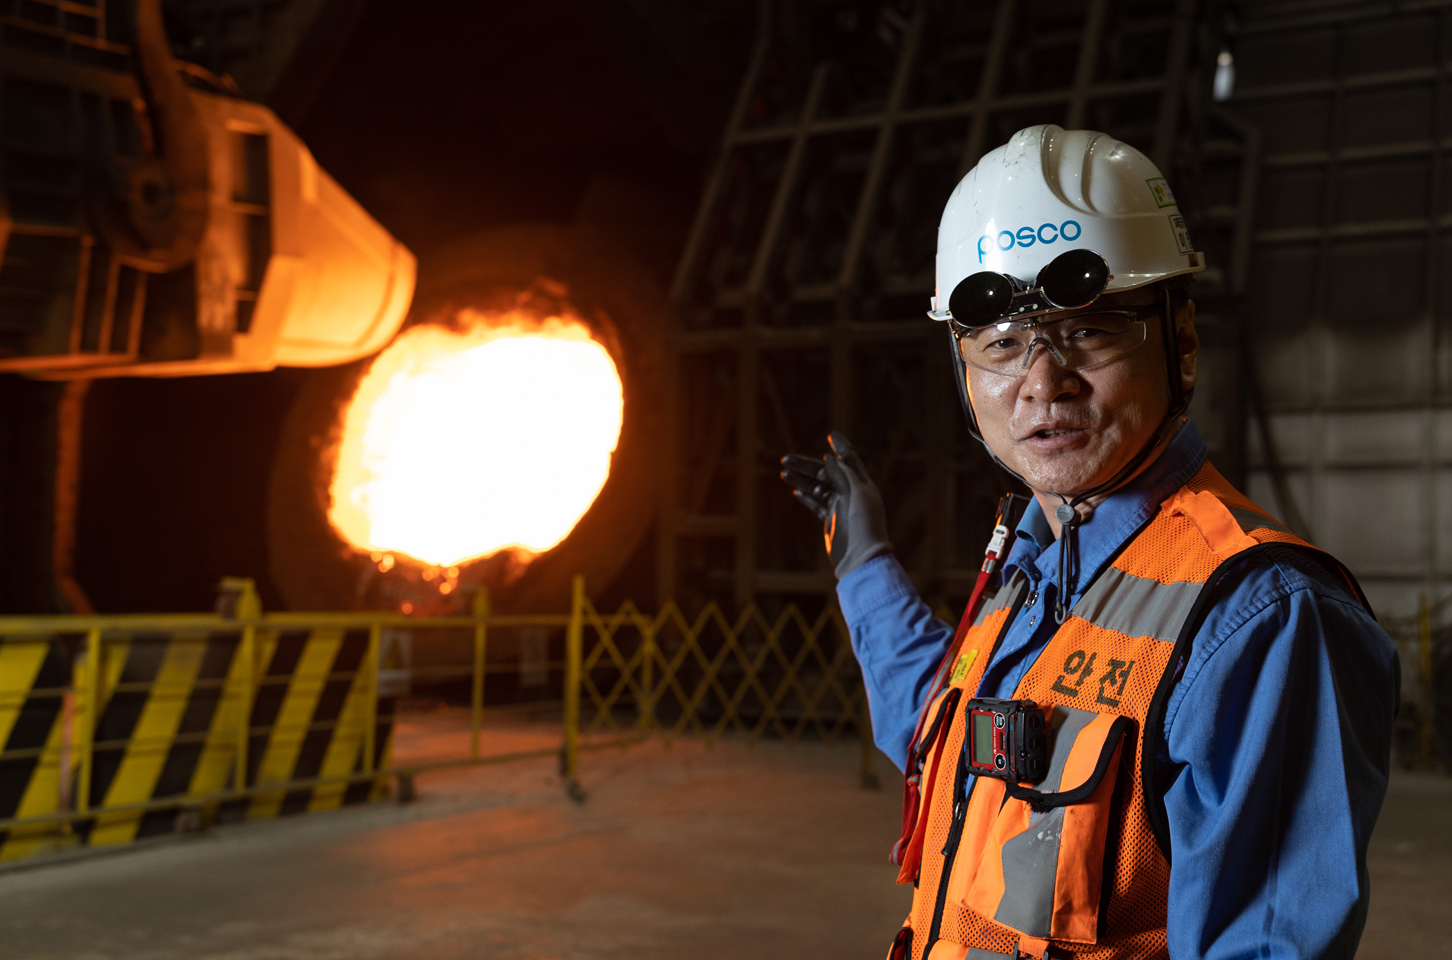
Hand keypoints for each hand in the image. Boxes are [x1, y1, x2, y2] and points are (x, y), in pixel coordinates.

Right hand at [779, 431, 891, 578]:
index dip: (840, 446)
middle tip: (786, 459)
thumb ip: (842, 474)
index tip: (831, 434)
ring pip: (818, 487)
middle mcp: (851, 492)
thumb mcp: (855, 494)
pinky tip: (796, 491)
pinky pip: (817, 504)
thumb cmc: (863, 525)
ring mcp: (840, 505)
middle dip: (806, 465)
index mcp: (861, 483)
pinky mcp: (831, 519)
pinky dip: (807, 496)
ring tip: (784, 473)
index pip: (849, 459)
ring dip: (802, 479)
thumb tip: (828, 458)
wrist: (861, 557)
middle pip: (826, 472)